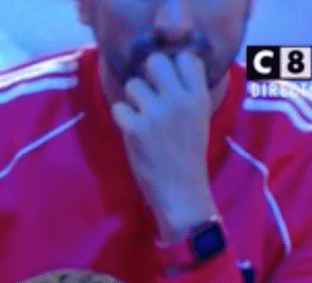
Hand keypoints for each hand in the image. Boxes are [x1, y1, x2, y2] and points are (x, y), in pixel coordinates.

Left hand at [111, 51, 218, 243]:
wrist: (181, 189)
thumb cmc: (188, 154)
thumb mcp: (199, 117)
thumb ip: (187, 92)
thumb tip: (171, 66)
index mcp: (199, 96)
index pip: (185, 57)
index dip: (172, 64)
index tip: (168, 79)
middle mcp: (179, 100)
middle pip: (155, 61)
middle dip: (147, 74)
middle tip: (149, 94)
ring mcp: (156, 113)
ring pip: (132, 84)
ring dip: (132, 98)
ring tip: (141, 116)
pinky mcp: (135, 129)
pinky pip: (118, 107)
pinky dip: (122, 118)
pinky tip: (132, 130)